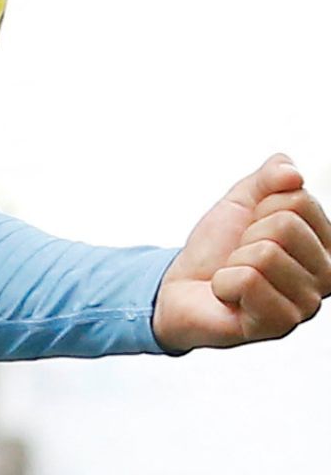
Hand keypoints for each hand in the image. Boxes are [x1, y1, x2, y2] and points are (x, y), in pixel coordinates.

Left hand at [153, 156, 330, 352]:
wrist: (182, 284)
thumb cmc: (218, 247)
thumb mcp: (242, 200)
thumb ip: (270, 177)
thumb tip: (292, 174)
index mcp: (325, 245)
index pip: (299, 200)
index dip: (261, 207)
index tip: (252, 228)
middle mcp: (326, 277)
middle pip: (285, 226)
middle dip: (248, 234)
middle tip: (240, 254)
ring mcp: (305, 305)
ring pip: (266, 254)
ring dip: (235, 261)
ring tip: (235, 275)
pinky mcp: (279, 325)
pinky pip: (249, 281)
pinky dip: (225, 282)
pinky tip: (229, 295)